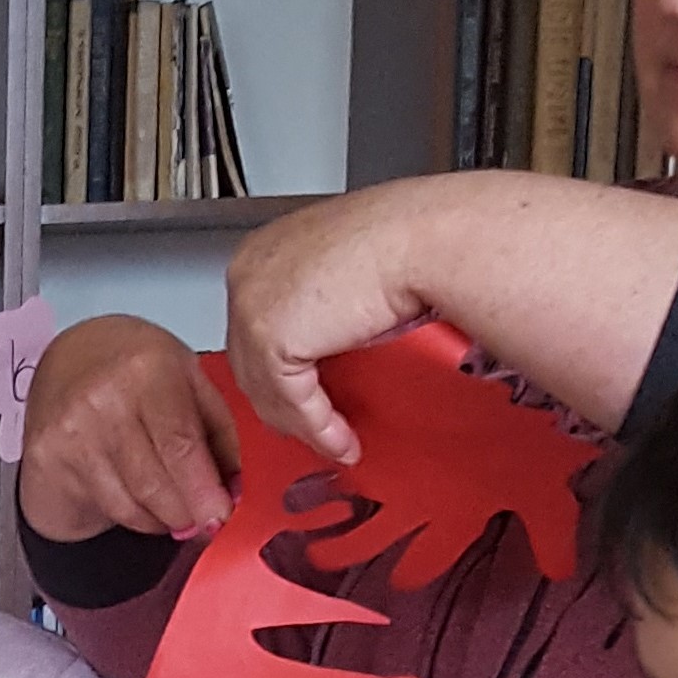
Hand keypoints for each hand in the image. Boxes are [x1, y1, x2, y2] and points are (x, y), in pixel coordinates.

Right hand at [17, 314, 239, 544]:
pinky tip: (140, 500)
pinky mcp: (47, 458)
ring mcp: (70, 433)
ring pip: (127, 505)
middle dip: (185, 513)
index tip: (220, 516)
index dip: (203, 490)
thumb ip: (218, 429)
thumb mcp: (187, 377)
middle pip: (153, 483)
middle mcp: (102, 400)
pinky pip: (102, 508)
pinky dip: (132, 516)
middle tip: (203, 521)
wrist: (67, 357)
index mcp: (147, 371)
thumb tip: (236, 487)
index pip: (179, 444)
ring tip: (172, 508)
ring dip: (160, 519)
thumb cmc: (134, 368)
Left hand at [223, 186, 459, 466]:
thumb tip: (328, 348)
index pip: (254, 326)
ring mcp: (252, 304)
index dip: (276, 368)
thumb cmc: (410, 239)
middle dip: (282, 401)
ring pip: (265, 387)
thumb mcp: (351, 271)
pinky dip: (318, 427)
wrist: (427, 237)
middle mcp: (249, 273)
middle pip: (251, 359)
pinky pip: (290, 401)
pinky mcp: (270, 337)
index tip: (297, 396)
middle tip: (313, 426)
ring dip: (302, 423)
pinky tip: (341, 440)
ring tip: (335, 439)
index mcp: (265, 251)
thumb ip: (326, 305)